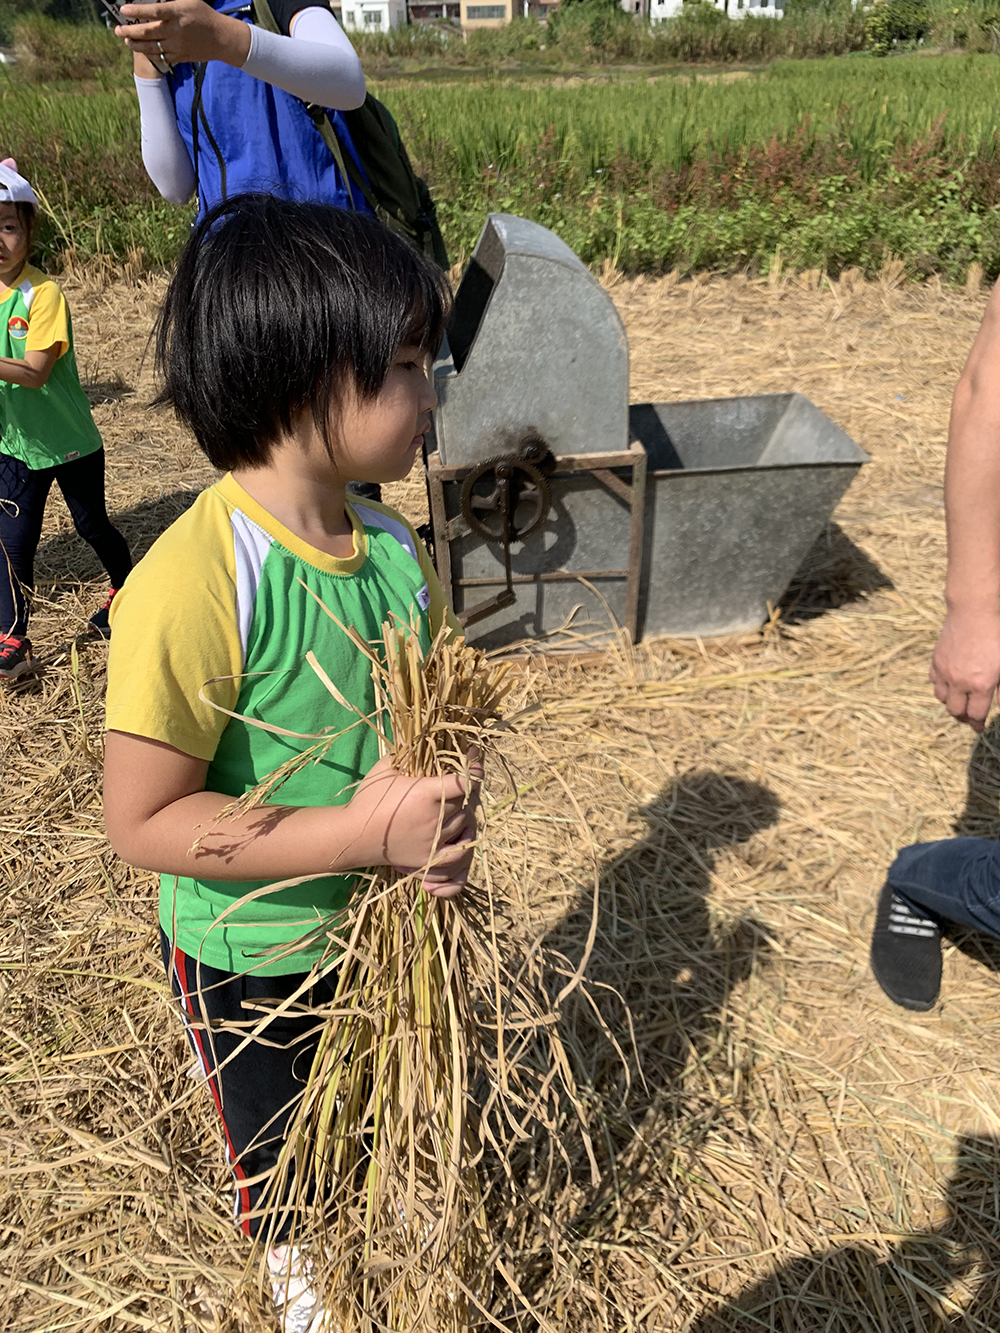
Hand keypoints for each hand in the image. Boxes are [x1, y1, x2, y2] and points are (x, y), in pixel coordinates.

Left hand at [116, 0, 250, 68]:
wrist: (221, 39)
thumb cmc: (204, 15)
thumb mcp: (189, 0)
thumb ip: (170, 1)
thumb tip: (153, 0)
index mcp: (178, 13)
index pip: (154, 12)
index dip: (137, 11)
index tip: (124, 10)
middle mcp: (176, 31)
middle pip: (147, 32)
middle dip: (129, 31)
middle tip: (117, 29)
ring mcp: (177, 46)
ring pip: (151, 47)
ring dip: (135, 44)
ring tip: (126, 40)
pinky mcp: (180, 57)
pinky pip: (161, 57)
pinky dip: (150, 54)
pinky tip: (142, 50)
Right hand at [346, 753, 482, 885]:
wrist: (353, 835)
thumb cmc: (368, 799)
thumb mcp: (385, 768)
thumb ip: (406, 752)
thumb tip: (421, 737)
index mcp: (425, 793)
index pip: (465, 781)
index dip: (474, 770)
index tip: (474, 763)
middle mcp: (434, 817)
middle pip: (465, 800)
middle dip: (464, 789)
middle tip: (456, 782)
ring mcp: (433, 840)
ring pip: (464, 822)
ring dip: (462, 811)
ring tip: (451, 803)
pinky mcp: (429, 857)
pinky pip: (459, 852)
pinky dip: (465, 841)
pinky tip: (461, 831)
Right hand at [929, 606, 999, 730]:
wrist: (974, 612)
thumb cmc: (996, 636)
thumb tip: (999, 704)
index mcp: (980, 685)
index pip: (975, 714)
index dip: (976, 724)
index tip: (978, 727)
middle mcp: (959, 682)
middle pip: (955, 711)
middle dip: (962, 717)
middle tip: (968, 718)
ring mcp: (944, 672)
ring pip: (941, 698)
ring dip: (950, 703)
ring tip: (957, 702)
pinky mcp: (936, 661)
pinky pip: (933, 681)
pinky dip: (941, 687)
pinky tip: (948, 684)